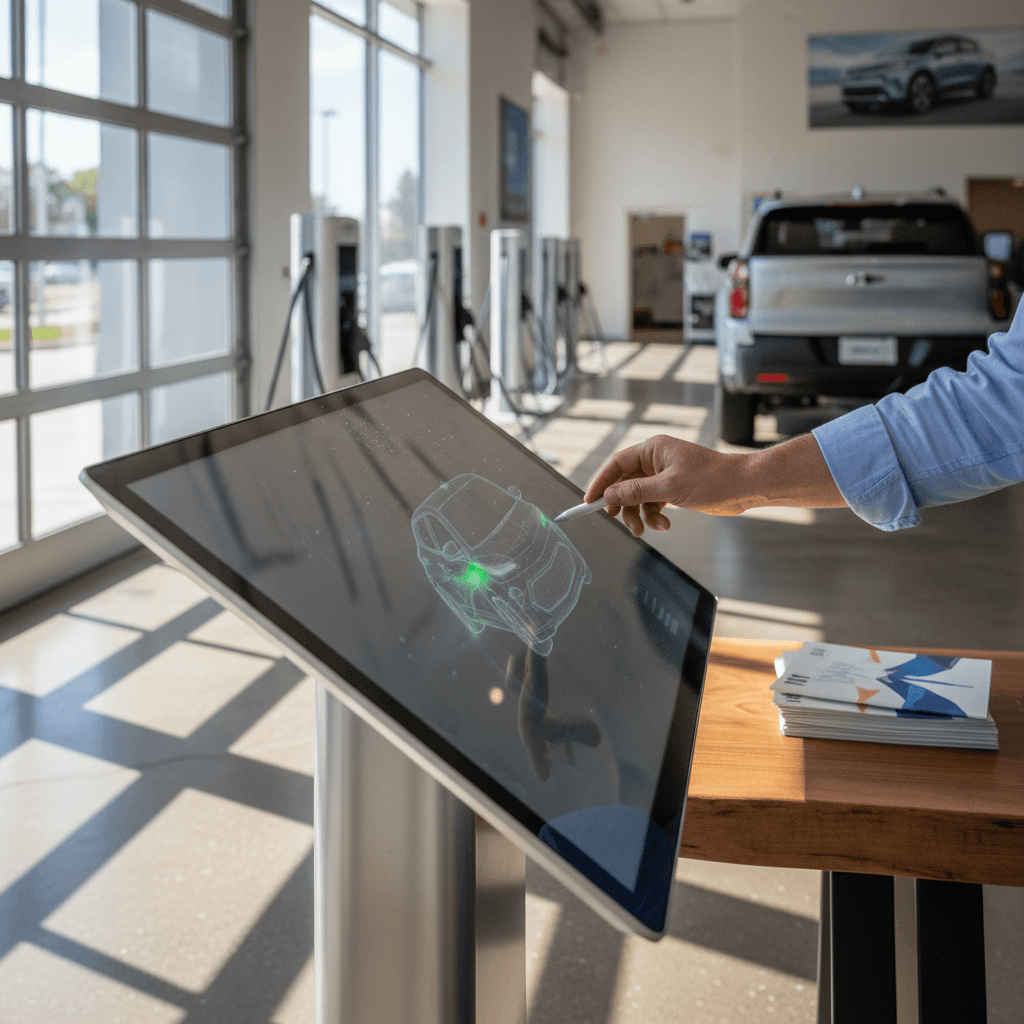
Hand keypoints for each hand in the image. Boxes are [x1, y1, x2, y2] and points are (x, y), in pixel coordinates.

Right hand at [584, 435, 753, 535]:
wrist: (742, 487)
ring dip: (641, 515)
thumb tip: (609, 496)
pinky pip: (652, 504)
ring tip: (649, 528)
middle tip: (623, 522)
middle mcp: (656, 460)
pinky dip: (654, 516)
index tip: (590, 501)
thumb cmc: (712, 479)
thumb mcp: (669, 487)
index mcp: (653, 449)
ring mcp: (664, 476)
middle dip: (624, 505)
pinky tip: (664, 524)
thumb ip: (636, 492)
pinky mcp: (673, 490)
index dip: (602, 482)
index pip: (617, 464)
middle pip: (625, 484)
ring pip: (638, 498)